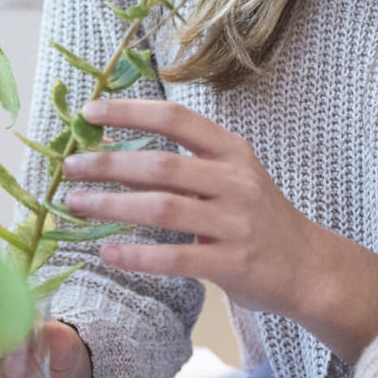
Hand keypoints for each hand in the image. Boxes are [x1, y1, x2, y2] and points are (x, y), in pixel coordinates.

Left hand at [62, 99, 377, 362]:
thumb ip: (185, 163)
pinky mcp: (231, 264)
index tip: (90, 111)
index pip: (177, 118)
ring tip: (76, 205)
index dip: (131, 111)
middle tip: (70, 166)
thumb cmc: (258, 216)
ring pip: (163, 209)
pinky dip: (137, 255)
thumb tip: (116, 151)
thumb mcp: (231, 176)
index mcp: (232, 150)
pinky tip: (107, 252)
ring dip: (113, 205)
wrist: (307, 266)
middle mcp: (235, 181)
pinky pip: (175, 258)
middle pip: (162, 165)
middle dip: (109, 163)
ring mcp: (235, 223)